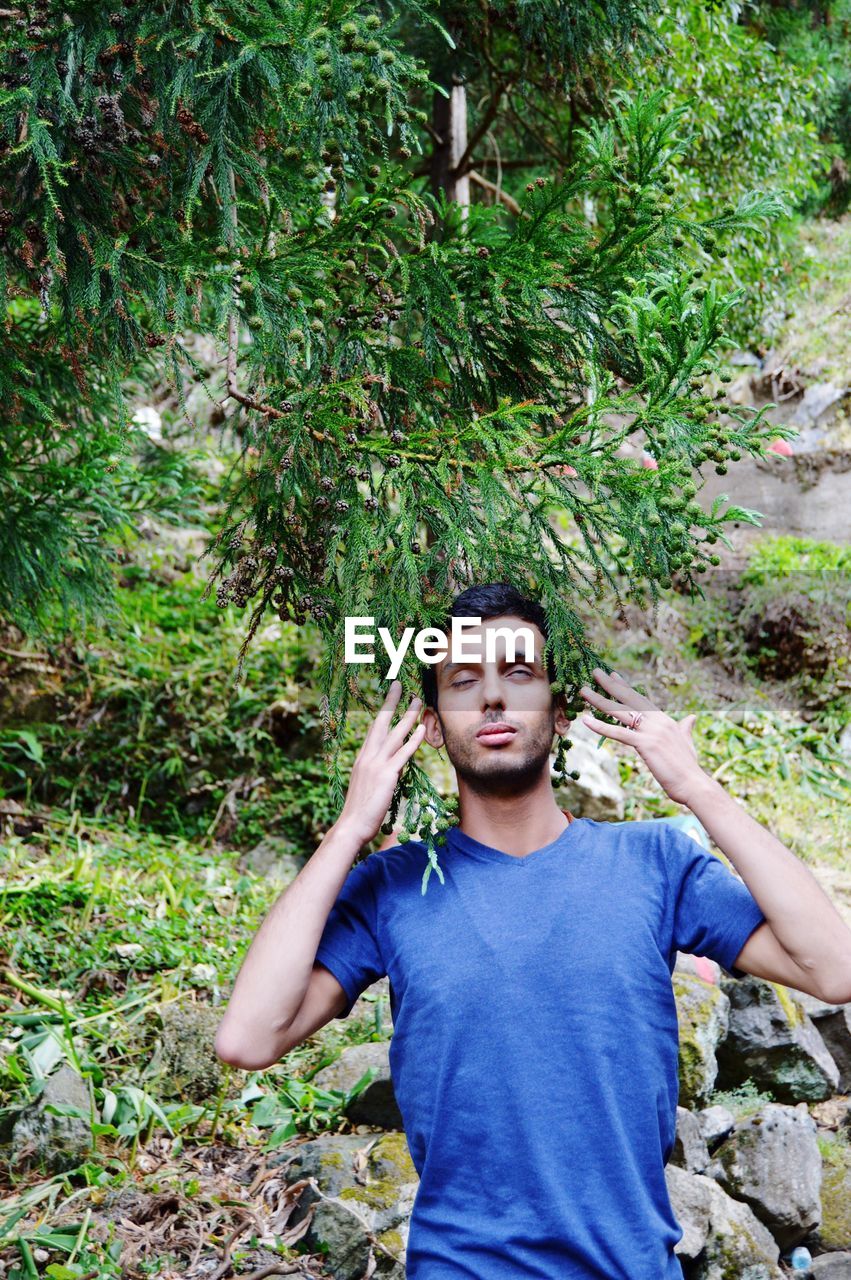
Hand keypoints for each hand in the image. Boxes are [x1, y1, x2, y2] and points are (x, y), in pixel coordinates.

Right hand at [338, 680, 425, 845]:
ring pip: (394, 734)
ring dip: (408, 716)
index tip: (389, 699)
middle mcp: (367, 757)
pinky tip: (422, 729)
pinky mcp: (386, 775)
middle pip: (381, 723)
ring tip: (418, 700)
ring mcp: (376, 764)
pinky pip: (403, 753)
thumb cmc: (359, 812)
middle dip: (391, 703)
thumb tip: (393, 768)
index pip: (373, 730)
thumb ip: (379, 774)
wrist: (351, 826)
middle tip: (400, 686)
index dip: (382, 713)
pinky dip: (413, 740)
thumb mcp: (367, 787)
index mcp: (362, 759)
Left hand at [578, 669, 705, 805]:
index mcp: (665, 720)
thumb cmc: (688, 767)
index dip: (625, 688)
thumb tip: (691, 718)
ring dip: (599, 700)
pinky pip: (618, 733)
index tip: (613, 676)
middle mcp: (658, 721)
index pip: (641, 699)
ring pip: (619, 712)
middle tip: (595, 672)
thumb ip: (685, 729)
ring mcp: (651, 731)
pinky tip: (586, 720)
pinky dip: (601, 727)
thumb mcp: (687, 742)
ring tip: (583, 690)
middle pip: (629, 698)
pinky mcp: (645, 744)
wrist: (694, 783)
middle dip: (610, 685)